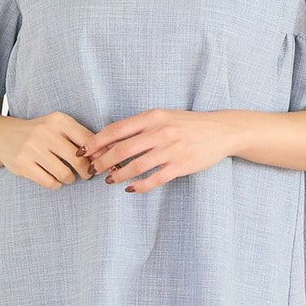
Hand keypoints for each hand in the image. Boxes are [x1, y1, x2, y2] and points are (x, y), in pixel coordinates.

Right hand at [0, 111, 95, 189]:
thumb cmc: (40, 132)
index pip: (88, 140)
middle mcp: (45, 132)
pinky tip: (55, 179)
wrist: (4, 135)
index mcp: (59, 120)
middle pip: (79, 160)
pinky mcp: (22, 164)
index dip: (98, 155)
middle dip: (87, 171)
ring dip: (71, 179)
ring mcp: (32, 148)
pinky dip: (56, 184)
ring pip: (65, 174)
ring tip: (70, 176)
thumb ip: (80, 136)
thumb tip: (107, 154)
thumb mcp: (58, 126)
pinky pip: (50, 182)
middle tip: (87, 174)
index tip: (100, 162)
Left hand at [77, 108, 234, 193]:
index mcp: (153, 116)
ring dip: (118, 175)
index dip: (97, 142)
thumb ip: (140, 126)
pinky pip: (155, 179)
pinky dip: (140, 186)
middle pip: (122, 149)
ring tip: (109, 180)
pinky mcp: (181, 165)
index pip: (117, 129)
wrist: (220, 130)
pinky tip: (131, 189)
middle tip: (93, 170)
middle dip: (103, 161)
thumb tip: (111, 141)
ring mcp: (171, 149)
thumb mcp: (163, 117)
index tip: (85, 151)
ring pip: (136, 166)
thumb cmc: (187, 123)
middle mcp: (160, 131)